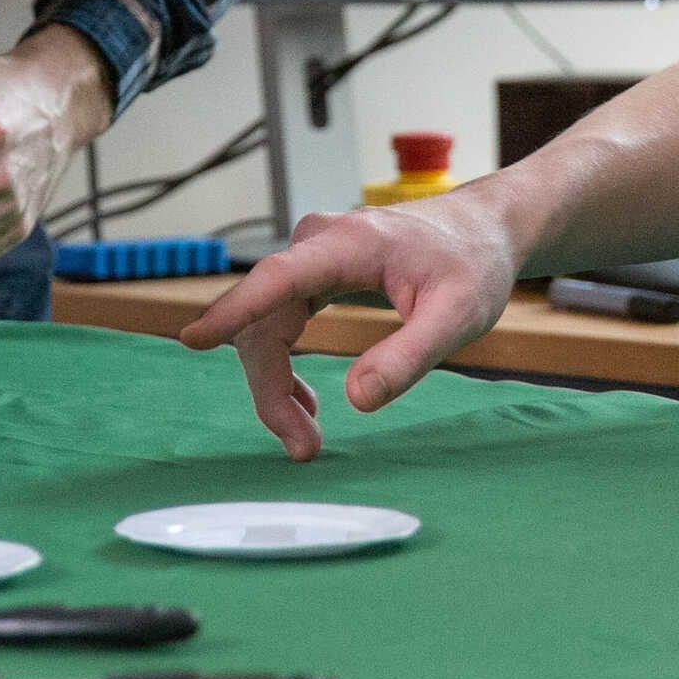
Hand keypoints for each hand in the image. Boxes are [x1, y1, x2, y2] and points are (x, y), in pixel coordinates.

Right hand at [177, 188, 522, 461]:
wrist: (483, 230)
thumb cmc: (474, 265)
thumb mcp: (458, 317)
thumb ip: (408, 357)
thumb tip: (357, 399)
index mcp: (348, 245)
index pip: (277, 278)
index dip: (234, 310)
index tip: (194, 339)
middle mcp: (317, 243)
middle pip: (265, 320)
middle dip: (270, 389)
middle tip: (304, 449)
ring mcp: (312, 256)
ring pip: (266, 325)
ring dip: (273, 384)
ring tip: (305, 438)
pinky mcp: (315, 272)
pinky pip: (279, 320)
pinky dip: (283, 365)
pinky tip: (306, 402)